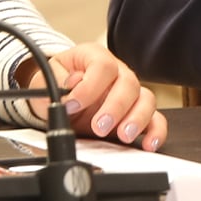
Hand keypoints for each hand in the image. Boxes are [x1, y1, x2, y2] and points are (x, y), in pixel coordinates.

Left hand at [24, 42, 167, 151]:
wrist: (60, 99)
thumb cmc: (56, 85)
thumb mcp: (44, 80)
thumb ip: (54, 81)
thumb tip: (71, 84)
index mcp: (94, 56)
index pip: (102, 65)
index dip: (90, 87)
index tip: (73, 105)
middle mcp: (117, 71)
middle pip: (128, 82)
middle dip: (115, 107)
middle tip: (99, 127)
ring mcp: (130, 93)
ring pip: (146, 99)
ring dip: (137, 119)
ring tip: (123, 136)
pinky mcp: (136, 113)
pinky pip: (156, 120)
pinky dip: (155, 132)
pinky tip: (149, 143)